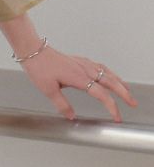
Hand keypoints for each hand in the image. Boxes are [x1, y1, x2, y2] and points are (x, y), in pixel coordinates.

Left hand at [17, 43, 137, 121]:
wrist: (32, 50)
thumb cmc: (39, 67)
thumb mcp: (48, 90)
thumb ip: (62, 104)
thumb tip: (71, 116)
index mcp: (78, 78)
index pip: (101, 94)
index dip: (111, 106)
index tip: (116, 116)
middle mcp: (83, 69)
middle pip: (110, 81)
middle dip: (124, 93)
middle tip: (133, 103)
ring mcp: (82, 63)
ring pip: (106, 72)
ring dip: (118, 81)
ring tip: (127, 90)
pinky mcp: (78, 60)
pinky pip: (99, 66)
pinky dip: (108, 72)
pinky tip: (108, 75)